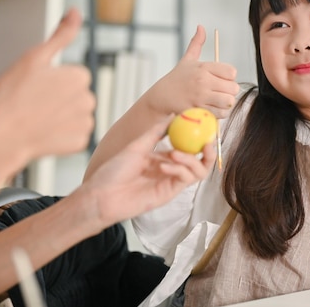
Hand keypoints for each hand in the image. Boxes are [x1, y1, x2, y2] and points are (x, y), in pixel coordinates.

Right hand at [0, 8, 94, 165]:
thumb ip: (60, 35)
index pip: (72, 74)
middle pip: (76, 94)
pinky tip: (44, 132)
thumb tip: (75, 12)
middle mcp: (89, 99)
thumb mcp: (34, 57)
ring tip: (37, 117)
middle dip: (59, 97)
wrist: (1, 136)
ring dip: (61, 115)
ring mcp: (86, 123)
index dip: (52, 79)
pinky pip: (74, 134)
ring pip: (75, 114)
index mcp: (80, 77)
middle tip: (34, 102)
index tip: (36, 86)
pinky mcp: (80, 143)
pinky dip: (61, 134)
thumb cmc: (12, 96)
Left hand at [81, 116, 215, 225]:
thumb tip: (173, 115)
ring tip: (175, 153)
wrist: (101, 194)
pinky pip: (184, 180)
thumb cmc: (114, 171)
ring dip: (191, 159)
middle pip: (200, 161)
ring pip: (198, 171)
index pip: (188, 146)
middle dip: (208, 151)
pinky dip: (179, 170)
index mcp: (162, 157)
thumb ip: (156, 131)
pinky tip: (163, 166)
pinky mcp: (169, 193)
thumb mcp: (136, 145)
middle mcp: (170, 169)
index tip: (204, 126)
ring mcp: (171, 182)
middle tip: (206, 141)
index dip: (199, 138)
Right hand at [148, 25, 238, 118]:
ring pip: (228, 101)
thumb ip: (196, 43)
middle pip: (233, 88)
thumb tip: (201, 27)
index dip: (230, 77)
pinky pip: (220, 114)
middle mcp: (203, 81)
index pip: (231, 72)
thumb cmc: (177, 78)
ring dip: (226, 103)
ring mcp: (200, 97)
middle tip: (221, 92)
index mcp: (203, 67)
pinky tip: (213, 109)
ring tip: (219, 101)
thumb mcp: (187, 59)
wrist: (162, 96)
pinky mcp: (198, 110)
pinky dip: (220, 113)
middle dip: (229, 91)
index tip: (222, 79)